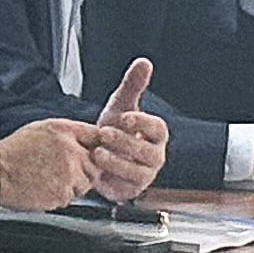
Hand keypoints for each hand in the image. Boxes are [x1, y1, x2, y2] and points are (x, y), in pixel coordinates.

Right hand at [0, 118, 107, 210]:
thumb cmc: (16, 151)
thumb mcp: (42, 129)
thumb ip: (69, 134)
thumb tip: (90, 141)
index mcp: (65, 131)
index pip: (97, 136)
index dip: (97, 146)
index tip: (92, 153)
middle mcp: (71, 150)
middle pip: (96, 164)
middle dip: (85, 170)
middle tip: (62, 171)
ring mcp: (68, 173)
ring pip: (86, 184)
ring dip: (73, 185)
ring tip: (50, 179)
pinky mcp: (62, 193)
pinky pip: (71, 197)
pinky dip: (60, 196)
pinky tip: (44, 187)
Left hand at [87, 59, 167, 202]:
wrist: (96, 156)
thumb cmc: (114, 130)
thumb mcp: (120, 106)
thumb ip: (133, 85)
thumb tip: (144, 62)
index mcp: (156, 135)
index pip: (157, 128)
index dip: (142, 123)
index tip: (125, 117)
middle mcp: (154, 156)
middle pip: (148, 152)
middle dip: (125, 142)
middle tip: (105, 133)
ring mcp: (144, 174)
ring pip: (137, 171)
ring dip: (117, 162)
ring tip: (98, 152)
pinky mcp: (130, 190)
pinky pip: (124, 187)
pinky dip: (111, 178)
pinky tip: (96, 169)